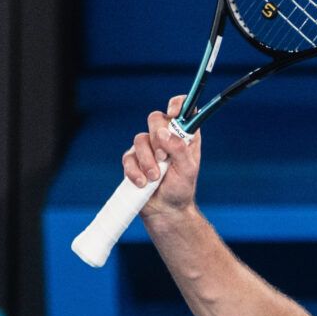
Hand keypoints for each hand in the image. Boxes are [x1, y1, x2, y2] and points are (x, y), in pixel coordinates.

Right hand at [123, 96, 201, 216]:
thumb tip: (163, 133)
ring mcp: (148, 147)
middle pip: (155, 118)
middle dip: (157, 137)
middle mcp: (165, 137)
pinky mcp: (133, 160)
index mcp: (184, 135)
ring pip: (140, 139)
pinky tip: (143, 183)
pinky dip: (135, 171)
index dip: (177, 104)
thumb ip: (179, 149)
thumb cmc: (181, 188)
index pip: (182, 108)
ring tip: (155, 178)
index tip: (173, 114)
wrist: (165, 210)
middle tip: (164, 158)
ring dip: (147, 161)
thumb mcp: (188, 169)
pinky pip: (128, 157)